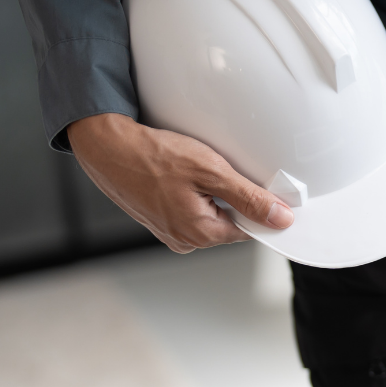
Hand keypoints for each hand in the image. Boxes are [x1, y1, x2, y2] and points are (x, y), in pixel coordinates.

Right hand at [66, 113, 293, 253]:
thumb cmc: (152, 156)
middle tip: (216, 169)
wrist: (106, 145)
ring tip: (192, 171)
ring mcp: (169, 232)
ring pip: (209, 214)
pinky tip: (180, 176)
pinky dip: (192, 193)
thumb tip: (280, 218)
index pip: (249, 229)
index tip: (257, 186)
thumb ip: (249, 198)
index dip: (258, 206)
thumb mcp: (211, 172)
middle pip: (229, 222)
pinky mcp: (158, 220)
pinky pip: (189, 209)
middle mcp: (184, 240)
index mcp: (200, 234)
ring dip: (210, 194)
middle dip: (230, 197)